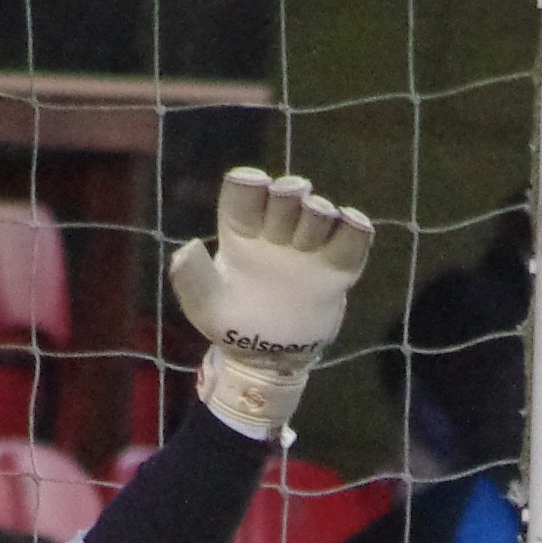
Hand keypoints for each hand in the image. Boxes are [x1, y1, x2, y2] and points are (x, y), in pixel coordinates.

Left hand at [169, 168, 374, 439]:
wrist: (269, 360)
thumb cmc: (232, 326)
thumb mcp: (205, 307)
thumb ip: (192, 279)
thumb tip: (186, 249)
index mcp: (241, 231)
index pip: (245, 190)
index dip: (251, 182)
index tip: (256, 187)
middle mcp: (276, 231)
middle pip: (288, 194)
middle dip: (290, 194)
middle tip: (290, 208)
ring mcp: (309, 247)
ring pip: (320, 212)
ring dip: (318, 213)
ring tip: (308, 241)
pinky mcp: (337, 268)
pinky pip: (353, 239)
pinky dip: (355, 227)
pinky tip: (350, 222)